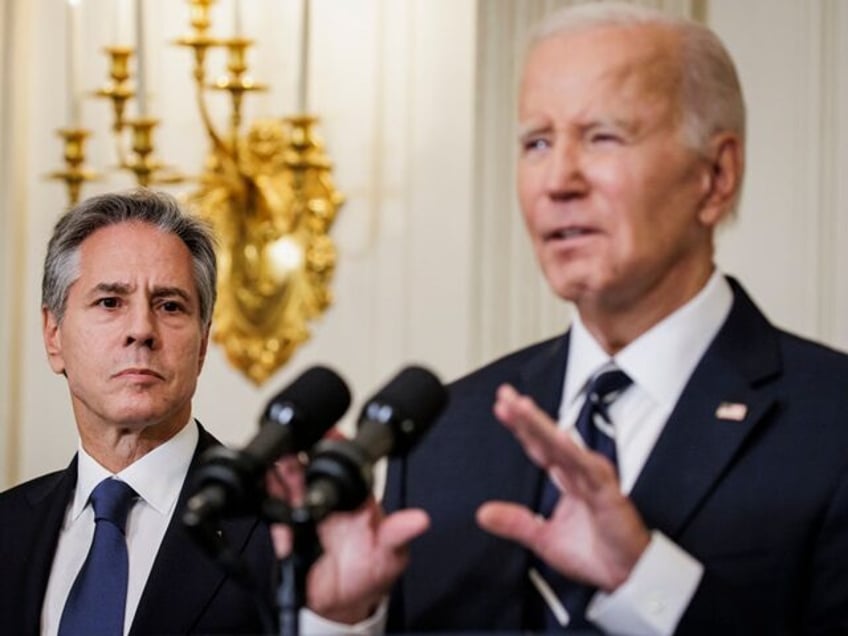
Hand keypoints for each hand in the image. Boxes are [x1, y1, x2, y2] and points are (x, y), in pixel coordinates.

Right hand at [266, 445, 428, 623]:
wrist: (343, 603)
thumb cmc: (371, 572)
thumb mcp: (391, 553)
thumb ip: (399, 533)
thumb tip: (420, 520)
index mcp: (358, 499)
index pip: (348, 466)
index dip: (338, 447)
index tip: (331, 433)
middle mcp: (332, 501)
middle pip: (314, 468)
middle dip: (303, 453)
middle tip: (296, 443)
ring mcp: (309, 512)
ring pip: (293, 483)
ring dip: (284, 469)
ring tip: (278, 459)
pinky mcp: (289, 529)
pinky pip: (276, 508)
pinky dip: (268, 495)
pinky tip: (265, 483)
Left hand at [476, 384, 650, 591]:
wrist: (627, 575)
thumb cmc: (595, 554)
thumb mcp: (543, 539)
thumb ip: (515, 522)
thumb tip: (483, 513)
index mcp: (566, 479)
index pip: (538, 446)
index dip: (520, 426)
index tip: (501, 408)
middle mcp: (579, 473)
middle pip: (548, 437)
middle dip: (525, 415)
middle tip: (505, 395)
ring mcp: (594, 479)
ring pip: (564, 446)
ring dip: (543, 426)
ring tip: (522, 408)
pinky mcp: (609, 493)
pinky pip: (590, 469)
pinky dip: (574, 453)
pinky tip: (560, 438)